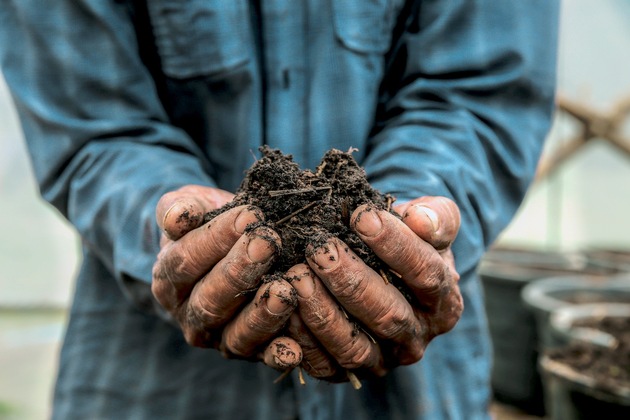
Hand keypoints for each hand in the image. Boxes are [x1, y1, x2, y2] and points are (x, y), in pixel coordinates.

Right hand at [151, 185, 302, 369]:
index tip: (249, 215)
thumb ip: (179, 208)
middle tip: (268, 243)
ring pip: (237, 335)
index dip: (216, 238)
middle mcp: (190, 316)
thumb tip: (177, 217)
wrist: (237, 246)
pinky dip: (279, 354)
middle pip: (210, 300)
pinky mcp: (253, 352)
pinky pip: (265, 357)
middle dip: (240, 271)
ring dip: (261, 315)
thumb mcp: (192, 207)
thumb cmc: (214, 222)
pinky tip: (295, 347)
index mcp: (168, 280)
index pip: (186, 261)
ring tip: (283, 290)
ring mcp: (221, 338)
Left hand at [287, 196, 461, 380]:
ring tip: (297, 275)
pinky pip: (324, 364)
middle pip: (388, 314)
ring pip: (354, 347)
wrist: (385, 268)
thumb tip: (420, 219)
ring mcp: (384, 361)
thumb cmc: (407, 238)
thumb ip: (436, 217)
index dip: (395, 244)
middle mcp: (417, 338)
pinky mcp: (349, 373)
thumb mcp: (430, 221)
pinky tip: (285, 306)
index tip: (361, 215)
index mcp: (445, 302)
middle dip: (351, 280)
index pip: (425, 274)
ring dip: (322, 312)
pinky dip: (303, 339)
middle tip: (320, 249)